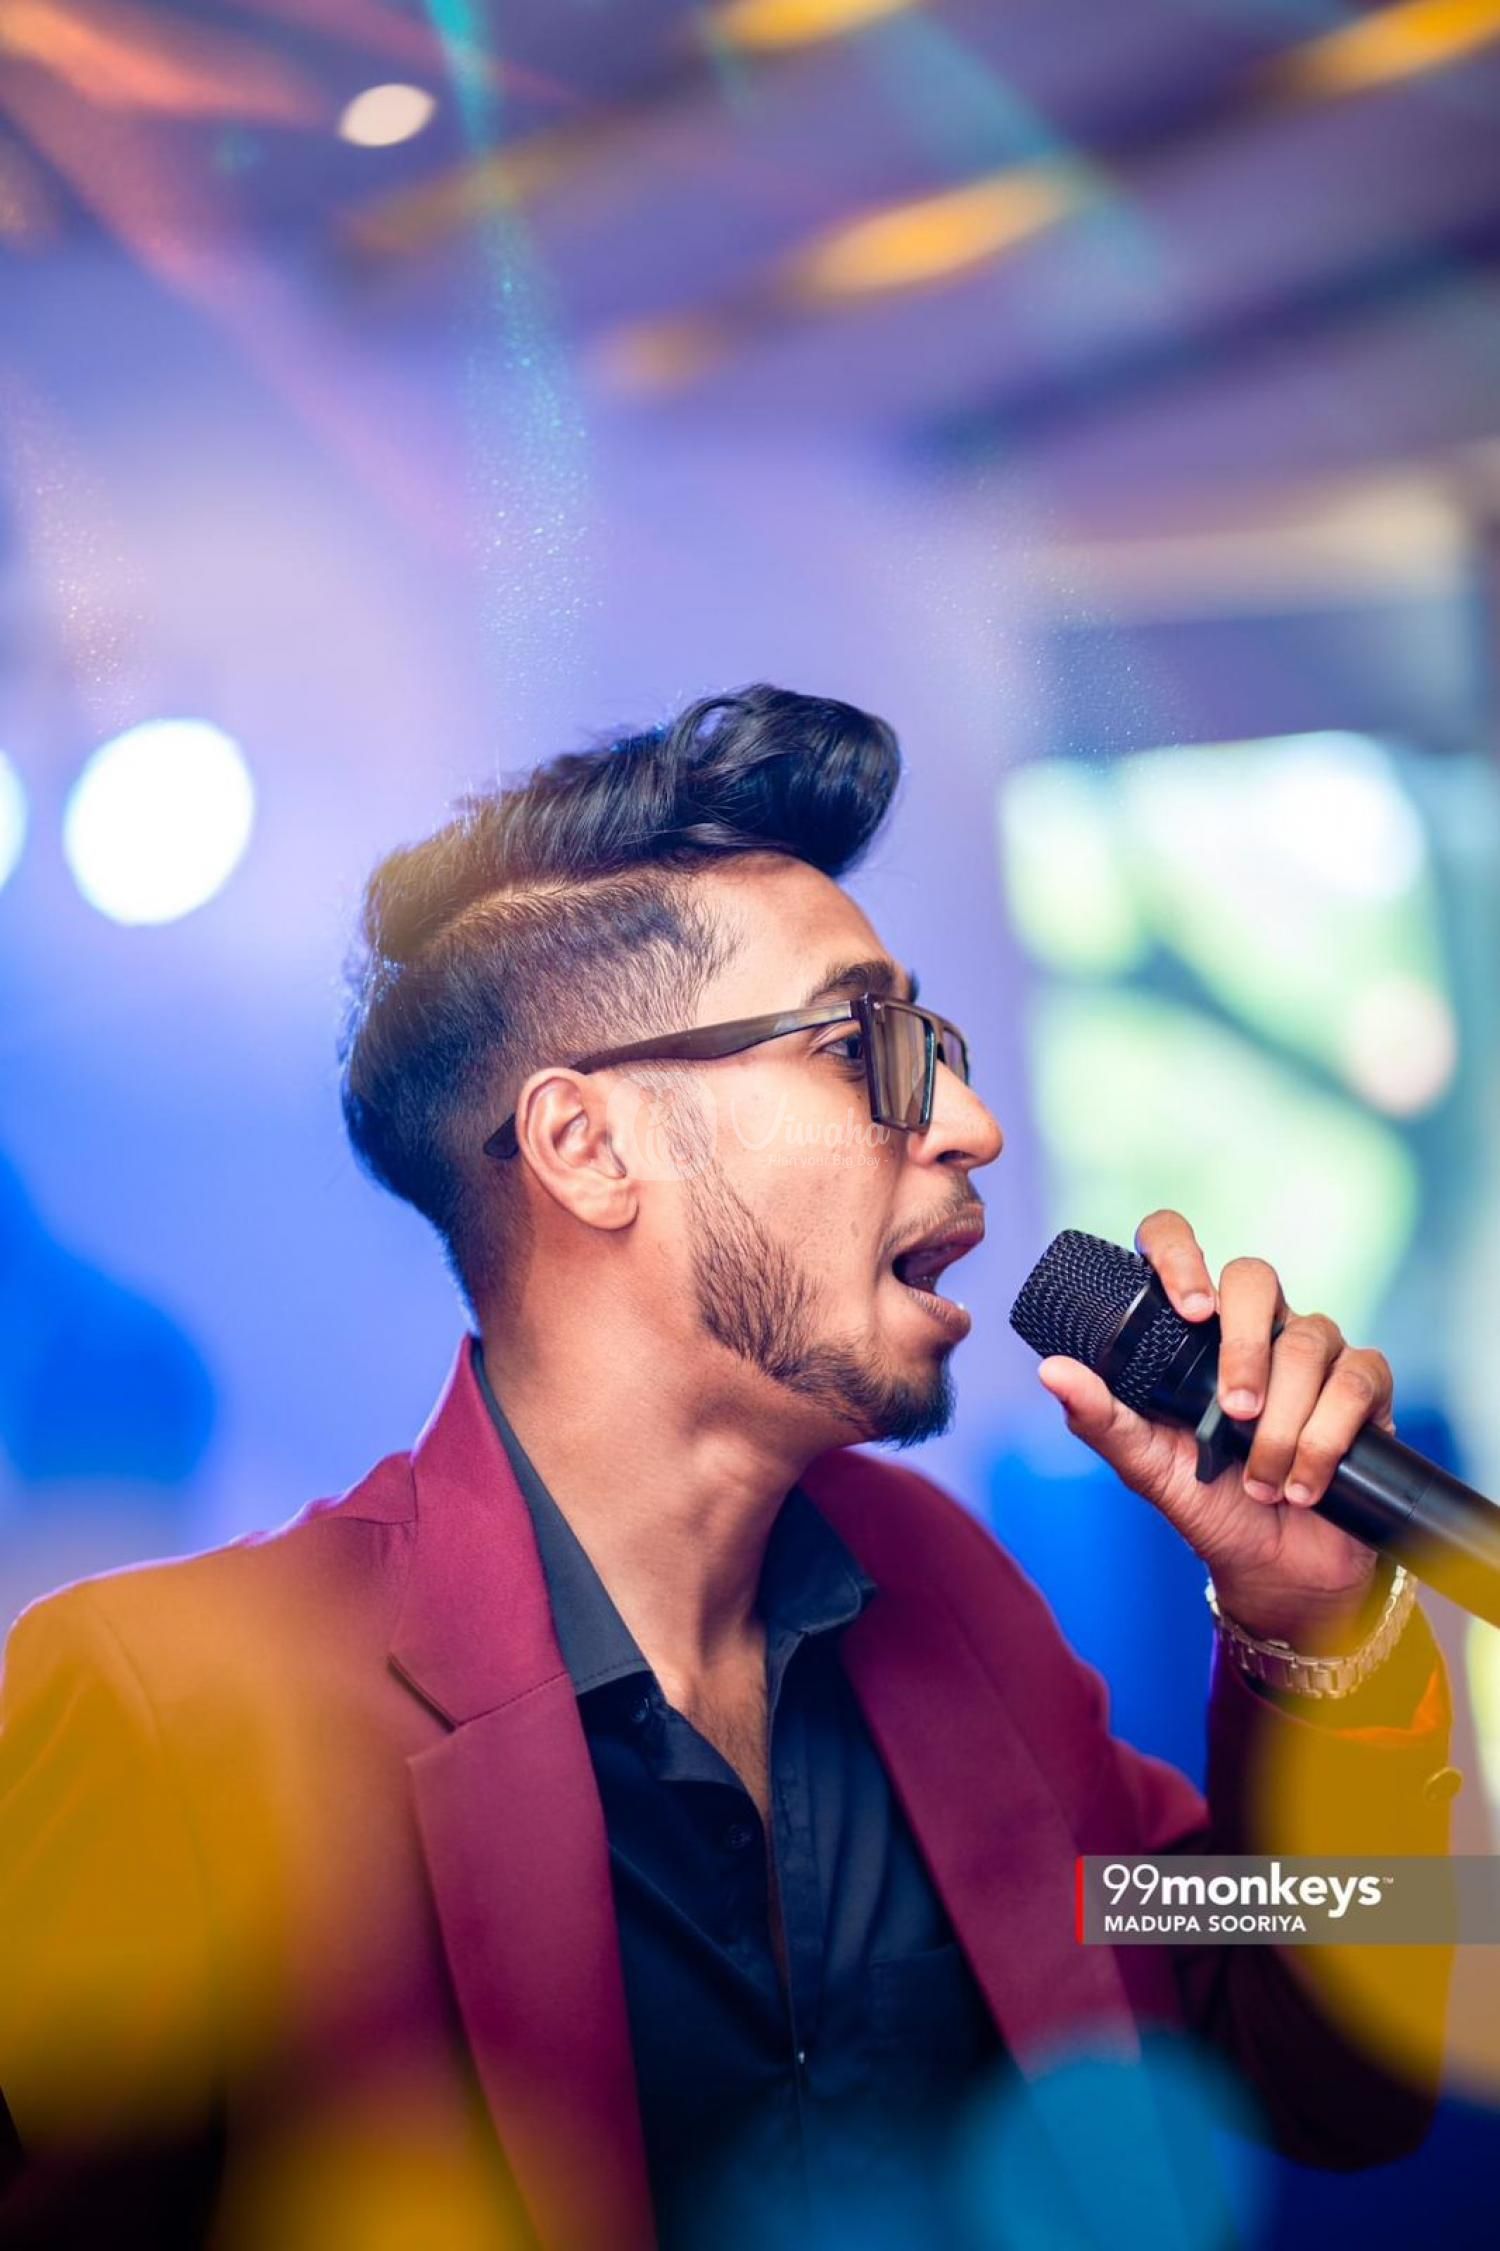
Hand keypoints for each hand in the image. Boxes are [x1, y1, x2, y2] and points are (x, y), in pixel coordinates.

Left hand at [1037, 1210, 1393, 1653]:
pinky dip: (1327, 1437)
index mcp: (1193, 1330)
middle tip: (1235, 1412)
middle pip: (1255, 1276)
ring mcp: (1313, 1350)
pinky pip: (1358, 1379)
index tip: (1188, 1307)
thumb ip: (1101, 1417)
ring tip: (1263, 1480)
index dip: (1179, 1251)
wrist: (1277, 1569)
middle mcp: (1255, 1326)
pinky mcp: (1364, 1385)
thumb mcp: (1146, 1465)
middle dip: (1246, 1348)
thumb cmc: (1207, 1503)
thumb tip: (1052, 1370)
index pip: (1178, 1241)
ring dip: (1284, 1422)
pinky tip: (1303, 1482)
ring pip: (1309, 1340)